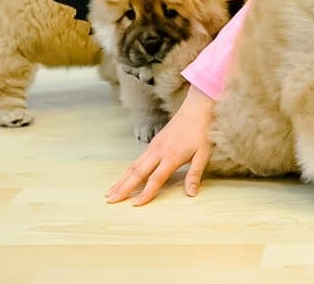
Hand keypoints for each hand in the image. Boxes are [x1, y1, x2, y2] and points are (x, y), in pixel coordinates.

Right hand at [105, 85, 215, 205]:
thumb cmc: (201, 132)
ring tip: (110, 192)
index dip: (145, 193)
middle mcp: (158, 152)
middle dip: (123, 187)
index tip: (135, 204)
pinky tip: (124, 177)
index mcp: (171, 156)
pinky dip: (128, 171)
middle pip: (137, 173)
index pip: (155, 179)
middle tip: (110, 200)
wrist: (196, 109)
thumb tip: (191, 193)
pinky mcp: (153, 143)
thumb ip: (195, 174)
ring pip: (134, 166)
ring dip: (121, 179)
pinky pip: (137, 159)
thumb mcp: (203, 154)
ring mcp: (154, 146)